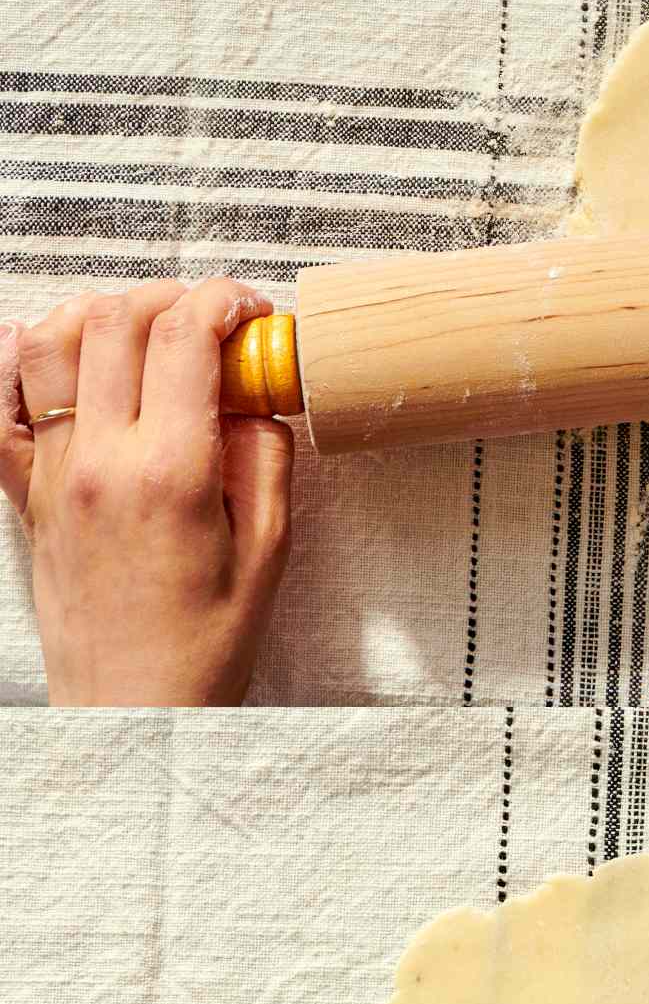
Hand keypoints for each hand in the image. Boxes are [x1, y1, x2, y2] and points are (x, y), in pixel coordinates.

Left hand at [0, 278, 293, 705]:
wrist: (134, 707)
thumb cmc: (205, 645)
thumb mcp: (269, 553)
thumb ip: (266, 461)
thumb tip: (256, 401)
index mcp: (170, 473)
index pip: (184, 337)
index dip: (225, 302)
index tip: (253, 314)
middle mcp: (99, 460)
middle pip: (115, 320)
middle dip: (169, 297)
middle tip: (207, 320)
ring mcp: (52, 472)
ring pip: (48, 341)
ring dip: (97, 314)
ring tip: (141, 332)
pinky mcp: (25, 493)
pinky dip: (16, 360)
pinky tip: (51, 352)